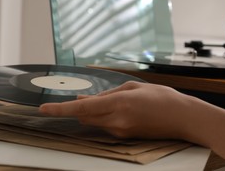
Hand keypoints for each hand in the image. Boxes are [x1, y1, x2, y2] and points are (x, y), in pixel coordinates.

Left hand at [39, 82, 191, 139]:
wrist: (182, 118)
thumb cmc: (161, 98)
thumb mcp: (133, 87)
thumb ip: (106, 94)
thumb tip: (85, 97)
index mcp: (119, 104)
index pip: (81, 108)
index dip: (59, 109)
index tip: (42, 109)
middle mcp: (116, 121)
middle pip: (84, 116)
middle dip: (78, 107)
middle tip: (80, 94)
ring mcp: (120, 131)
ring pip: (94, 121)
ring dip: (92, 111)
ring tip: (110, 100)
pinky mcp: (125, 137)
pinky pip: (105, 126)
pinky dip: (103, 117)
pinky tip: (116, 109)